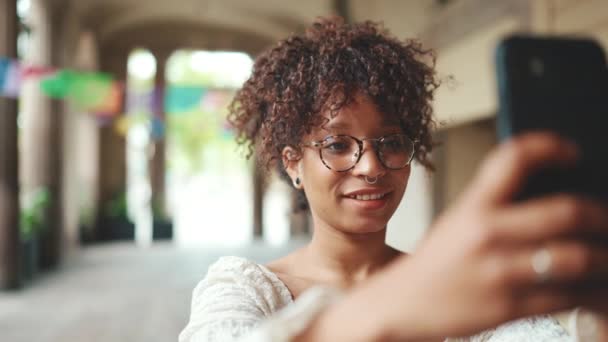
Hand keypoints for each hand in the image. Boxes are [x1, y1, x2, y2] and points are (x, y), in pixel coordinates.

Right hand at [393, 132, 607, 338]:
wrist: (403, 304)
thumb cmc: (437, 261)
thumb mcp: (458, 222)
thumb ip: (498, 207)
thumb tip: (555, 197)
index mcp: (473, 206)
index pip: (514, 158)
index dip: (550, 147)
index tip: (573, 152)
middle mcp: (487, 234)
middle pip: (565, 211)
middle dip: (598, 214)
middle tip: (604, 217)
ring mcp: (500, 272)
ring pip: (577, 258)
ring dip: (602, 256)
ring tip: (603, 256)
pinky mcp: (510, 307)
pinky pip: (569, 297)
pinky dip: (591, 292)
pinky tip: (593, 289)